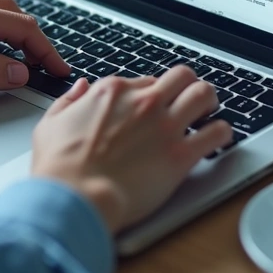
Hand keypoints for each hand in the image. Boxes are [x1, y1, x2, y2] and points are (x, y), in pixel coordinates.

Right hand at [30, 66, 231, 232]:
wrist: (75, 196)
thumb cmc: (60, 167)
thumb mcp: (50, 124)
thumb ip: (68, 101)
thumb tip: (79, 88)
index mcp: (112, 92)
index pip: (146, 81)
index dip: (151, 93)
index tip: (154, 106)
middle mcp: (143, 102)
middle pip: (181, 76)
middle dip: (187, 85)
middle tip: (190, 99)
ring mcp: (164, 126)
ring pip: (204, 94)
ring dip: (209, 100)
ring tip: (210, 111)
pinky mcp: (180, 154)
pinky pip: (216, 132)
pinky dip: (222, 133)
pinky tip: (219, 138)